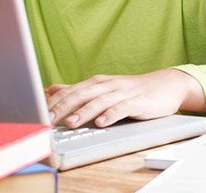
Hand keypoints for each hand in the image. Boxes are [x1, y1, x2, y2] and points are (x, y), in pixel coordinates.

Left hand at [46, 69, 205, 127]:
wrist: (166, 85)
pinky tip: (102, 122)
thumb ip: (78, 90)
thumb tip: (52, 89)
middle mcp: (108, 85)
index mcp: (97, 83)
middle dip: (64, 107)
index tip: (39, 113)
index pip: (72, 91)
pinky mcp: (138, 102)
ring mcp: (123, 92)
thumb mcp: (103, 88)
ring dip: (84, 112)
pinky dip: (111, 114)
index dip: (55, 102)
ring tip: (71, 123)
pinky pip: (122, 108)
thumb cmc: (132, 90)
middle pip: (82, 95)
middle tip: (48, 119)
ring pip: (100, 102)